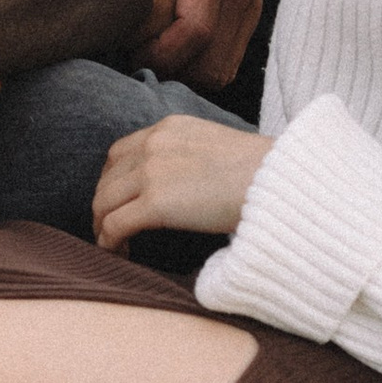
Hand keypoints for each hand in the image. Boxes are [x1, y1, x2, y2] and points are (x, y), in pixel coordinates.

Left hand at [82, 0, 259, 90]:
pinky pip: (231, 59)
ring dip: (186, 74)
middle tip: (133, 60)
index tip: (130, 54)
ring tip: (151, 57)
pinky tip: (173, 51)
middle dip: (170, 72)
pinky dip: (203, 66)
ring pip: (223, 67)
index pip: (195, 30)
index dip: (161, 55)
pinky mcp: (252, 8)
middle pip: (211, 61)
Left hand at [93, 115, 272, 249]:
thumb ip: (194, 159)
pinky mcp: (155, 203)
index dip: (113, 179)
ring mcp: (151, 172)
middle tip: (110, 227)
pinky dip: (109, 242)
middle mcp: (154, 144)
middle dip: (104, 203)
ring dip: (102, 225)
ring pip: (104, 201)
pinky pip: (114, 225)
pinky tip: (119, 254)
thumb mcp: (220, 149)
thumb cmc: (264, 173)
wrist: (279, 182)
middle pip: (107, 177)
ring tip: (113, 244)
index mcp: (171, 128)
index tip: (119, 199)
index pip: (122, 151)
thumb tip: (189, 186)